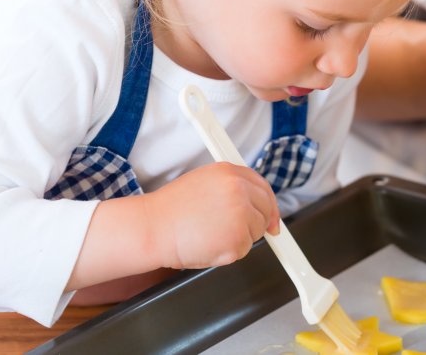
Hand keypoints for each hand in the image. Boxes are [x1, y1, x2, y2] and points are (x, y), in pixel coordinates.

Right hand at [144, 162, 279, 269]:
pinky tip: (208, 244)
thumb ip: (231, 188)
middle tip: (234, 232)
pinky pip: (243, 250)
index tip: (272, 218)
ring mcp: (241, 215)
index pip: (263, 187)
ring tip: (209, 233)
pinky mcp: (238, 240)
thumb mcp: (203, 183)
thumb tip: (253, 202)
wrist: (153, 229)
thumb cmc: (171, 210)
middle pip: (266, 210)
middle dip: (258, 224)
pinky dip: (228, 253)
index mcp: (230, 173)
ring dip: (238, 238)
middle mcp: (239, 190)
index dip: (269, 204)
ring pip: (255, 232)